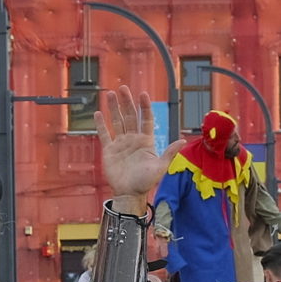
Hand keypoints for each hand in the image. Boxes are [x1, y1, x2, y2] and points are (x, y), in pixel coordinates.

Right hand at [99, 87, 176, 204]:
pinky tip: (98, 113)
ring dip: (114, 108)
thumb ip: (169, 153)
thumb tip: (182, 141)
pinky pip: (104, 135)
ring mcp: (121, 144)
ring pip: (117, 121)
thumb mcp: (160, 167)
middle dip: (126, 102)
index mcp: (146, 141)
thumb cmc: (146, 182)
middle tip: (123, 88)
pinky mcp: (109, 151)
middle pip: (129, 116)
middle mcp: (133, 139)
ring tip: (110, 94)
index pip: (145, 119)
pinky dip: (101, 124)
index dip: (144, 107)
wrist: (129, 194)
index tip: (143, 94)